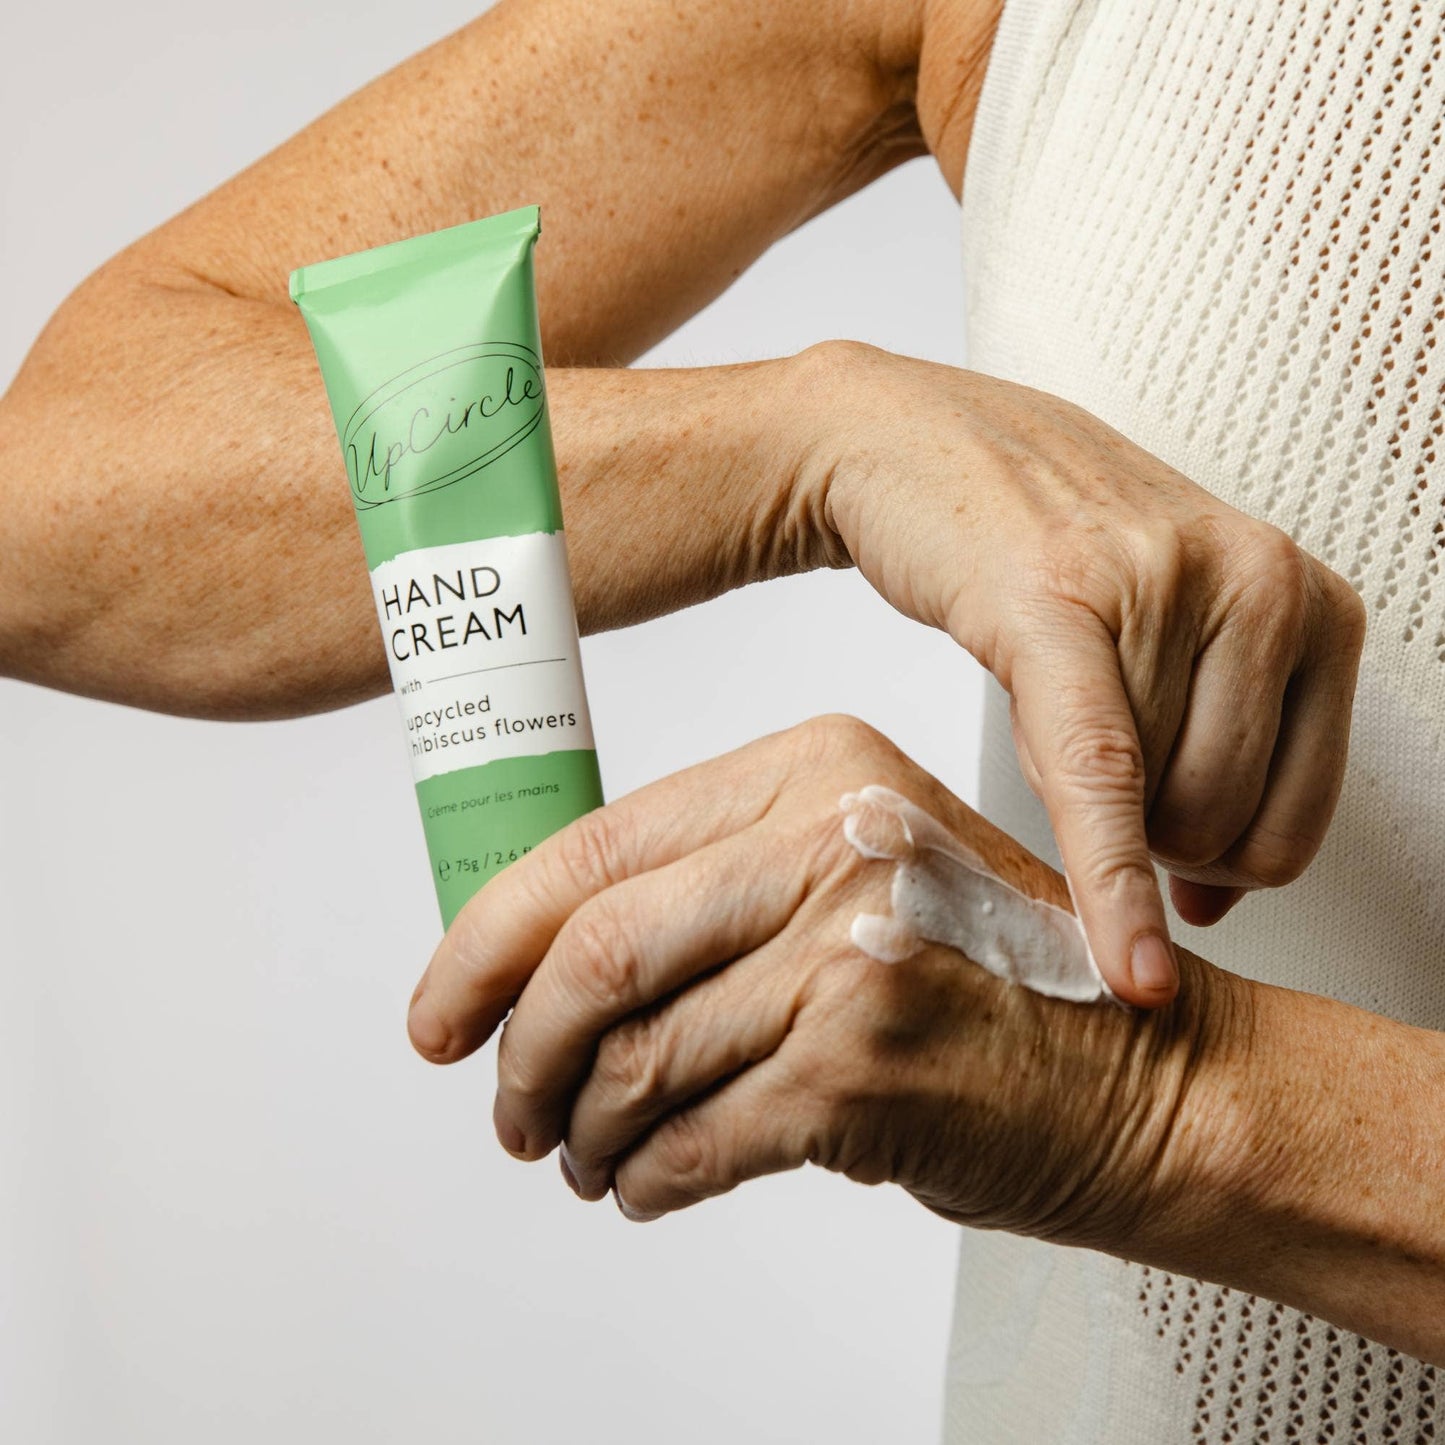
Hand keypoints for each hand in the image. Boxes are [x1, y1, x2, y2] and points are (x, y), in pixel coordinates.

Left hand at [407, 716, 1223, 1236]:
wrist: (1154, 1078)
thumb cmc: (996, 982)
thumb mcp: (859, 871)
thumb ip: (718, 887)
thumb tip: (545, 955)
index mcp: (814, 769)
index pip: (596, 847)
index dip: (487, 940)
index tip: (444, 1009)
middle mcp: (833, 841)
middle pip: (595, 950)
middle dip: (523, 1051)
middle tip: (508, 1105)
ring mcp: (851, 952)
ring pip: (636, 1059)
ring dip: (589, 1130)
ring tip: (591, 1154)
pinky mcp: (864, 1068)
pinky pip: (694, 1141)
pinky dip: (651, 1179)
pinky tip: (652, 1183)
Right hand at [795, 343, 1366, 1003]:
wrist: (917, 445)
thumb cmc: (1046, 554)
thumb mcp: (1172, 639)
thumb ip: (1217, 757)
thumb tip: (1208, 907)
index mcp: (1312, 600)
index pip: (1296, 822)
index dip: (1215, 874)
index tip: (1161, 868)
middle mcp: (1264, 583)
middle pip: (1222, 827)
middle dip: (1140, 837)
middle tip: (1078, 752)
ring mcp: (1167, 587)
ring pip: (1154, 808)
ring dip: (1079, 800)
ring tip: (1043, 701)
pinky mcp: (1063, 605)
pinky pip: (1102, 780)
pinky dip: (1109, 884)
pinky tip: (1120, 964)